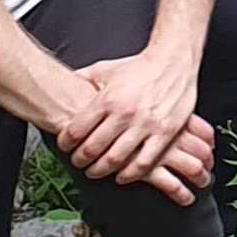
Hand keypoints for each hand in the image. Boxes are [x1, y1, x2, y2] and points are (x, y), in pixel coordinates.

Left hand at [61, 48, 212, 199]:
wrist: (174, 61)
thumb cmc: (139, 67)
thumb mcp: (107, 69)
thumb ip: (84, 79)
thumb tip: (62, 84)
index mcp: (108, 98)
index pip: (77, 130)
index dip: (65, 143)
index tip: (65, 146)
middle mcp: (125, 112)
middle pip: (93, 148)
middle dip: (80, 159)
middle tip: (78, 161)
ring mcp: (146, 124)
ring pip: (116, 159)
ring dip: (101, 170)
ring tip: (95, 170)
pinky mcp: (165, 133)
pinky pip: (144, 162)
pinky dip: (130, 174)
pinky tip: (122, 175)